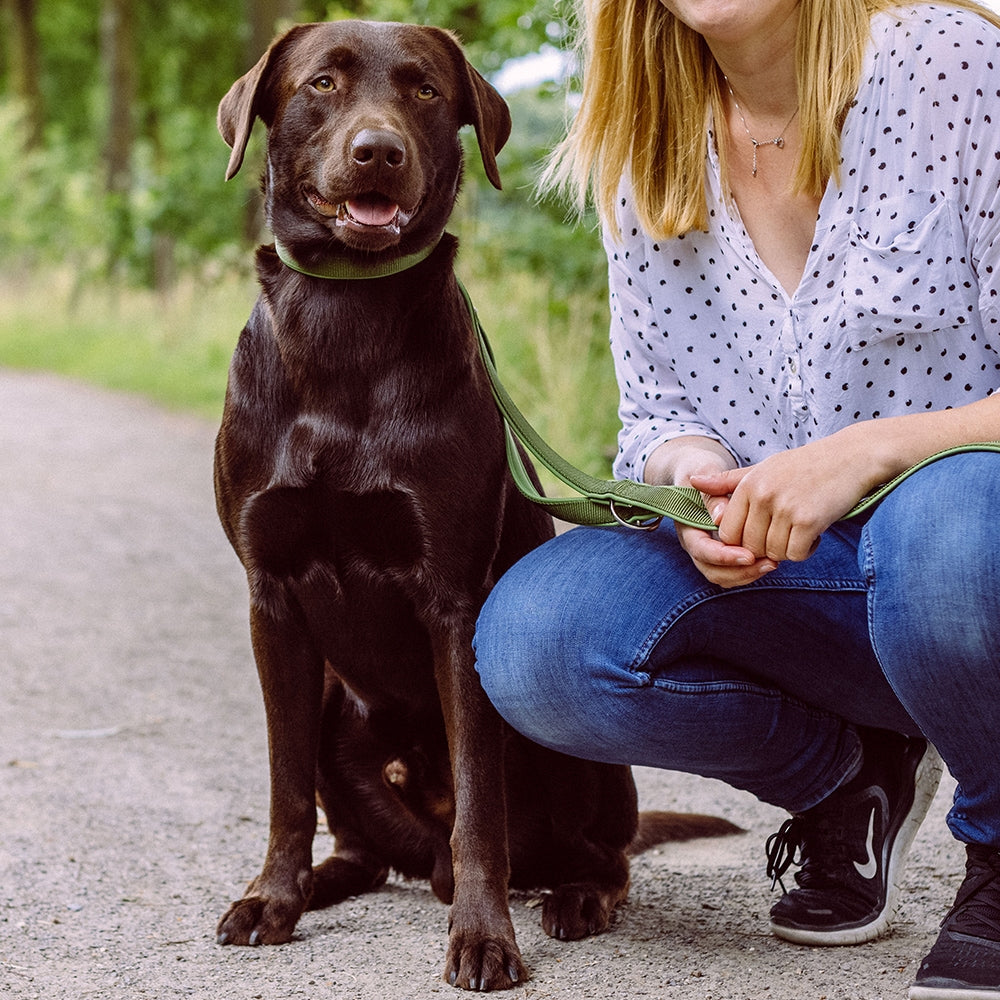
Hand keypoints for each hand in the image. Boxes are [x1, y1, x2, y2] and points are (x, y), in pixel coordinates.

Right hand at [644, 438, 776, 587]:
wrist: (700, 470)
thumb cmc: (702, 467)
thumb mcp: (703, 470)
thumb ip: (712, 492)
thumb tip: (720, 518)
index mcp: (688, 526)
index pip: (701, 551)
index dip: (724, 556)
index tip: (749, 554)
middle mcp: (695, 544)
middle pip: (712, 571)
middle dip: (740, 571)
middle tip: (770, 563)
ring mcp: (708, 551)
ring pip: (724, 577)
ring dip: (748, 574)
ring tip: (774, 562)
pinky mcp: (722, 553)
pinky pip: (734, 573)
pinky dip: (751, 571)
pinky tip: (770, 559)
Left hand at [689, 435, 874, 562]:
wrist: (854, 457)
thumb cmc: (807, 465)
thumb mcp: (764, 468)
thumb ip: (728, 482)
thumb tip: (693, 481)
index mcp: (748, 484)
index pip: (728, 531)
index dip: (742, 541)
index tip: (761, 533)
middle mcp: (763, 496)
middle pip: (749, 546)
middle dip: (765, 548)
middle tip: (785, 532)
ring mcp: (785, 508)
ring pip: (773, 553)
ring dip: (788, 549)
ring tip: (802, 528)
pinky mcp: (809, 521)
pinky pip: (795, 555)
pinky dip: (806, 550)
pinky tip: (815, 532)